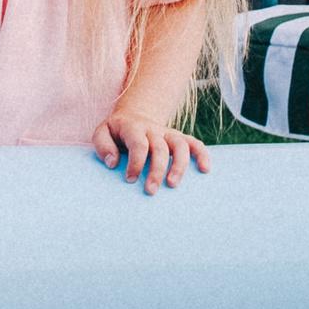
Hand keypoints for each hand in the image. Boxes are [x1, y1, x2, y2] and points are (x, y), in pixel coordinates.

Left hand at [92, 112, 209, 193]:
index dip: (136, 162)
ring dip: (179, 165)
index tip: (130, 179)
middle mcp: (153, 130)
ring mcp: (168, 133)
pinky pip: (194, 143)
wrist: (134, 117)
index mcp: (133, 128)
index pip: (138, 144)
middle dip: (156, 171)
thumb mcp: (102, 133)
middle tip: (150, 191)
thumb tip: (113, 164)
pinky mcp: (178, 138)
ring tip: (173, 185)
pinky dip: (202, 154)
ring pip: (179, 145)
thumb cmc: (116, 133)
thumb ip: (103, 146)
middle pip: (159, 148)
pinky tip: (205, 170)